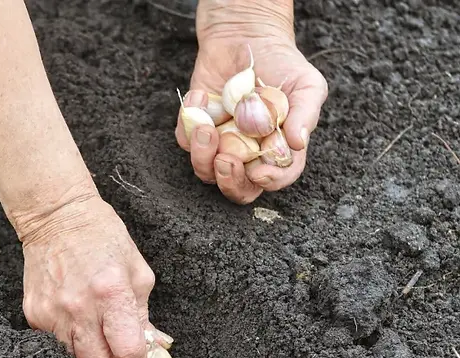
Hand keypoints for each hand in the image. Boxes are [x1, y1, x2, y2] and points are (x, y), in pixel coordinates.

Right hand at [19, 194, 165, 357]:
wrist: (55, 218)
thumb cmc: (102, 238)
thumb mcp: (137, 272)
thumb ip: (144, 314)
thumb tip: (153, 348)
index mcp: (111, 292)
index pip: (127, 350)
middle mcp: (79, 307)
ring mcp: (51, 312)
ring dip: (92, 357)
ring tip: (101, 339)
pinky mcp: (33, 314)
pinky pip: (55, 344)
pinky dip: (71, 342)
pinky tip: (78, 323)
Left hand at [174, 1, 327, 203]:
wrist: (247, 36)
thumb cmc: (283, 64)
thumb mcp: (306, 84)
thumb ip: (305, 113)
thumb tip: (298, 143)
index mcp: (278, 149)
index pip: (278, 177)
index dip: (270, 181)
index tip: (259, 172)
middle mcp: (248, 153)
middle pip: (237, 188)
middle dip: (229, 181)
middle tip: (226, 160)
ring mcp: (221, 143)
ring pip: (205, 170)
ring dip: (202, 155)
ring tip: (206, 129)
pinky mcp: (196, 128)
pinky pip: (184, 140)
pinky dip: (188, 122)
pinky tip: (201, 95)